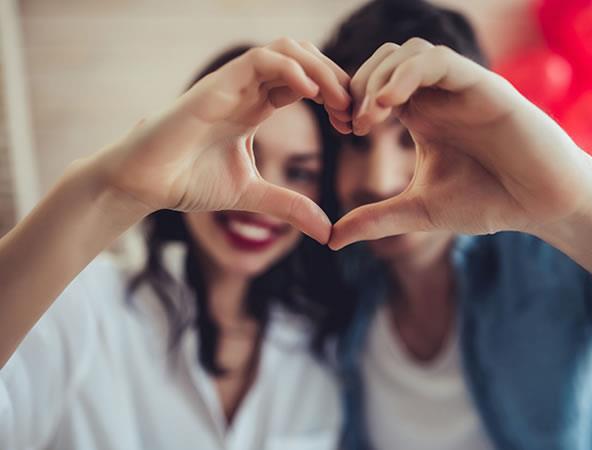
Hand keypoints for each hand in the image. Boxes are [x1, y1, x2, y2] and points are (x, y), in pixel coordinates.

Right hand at [97, 38, 351, 243]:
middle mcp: (247, 89)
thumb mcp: (252, 195)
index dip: (334, 97)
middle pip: (303, 59)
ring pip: (286, 49)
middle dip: (335, 79)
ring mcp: (232, 83)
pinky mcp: (217, 85)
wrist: (144, 185)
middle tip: (353, 112)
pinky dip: (292, 70)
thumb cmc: (188, 183)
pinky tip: (312, 94)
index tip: (352, 125)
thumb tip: (327, 232)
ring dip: (320, 70)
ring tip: (338, 102)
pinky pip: (261, 60)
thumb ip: (290, 206)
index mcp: (255, 106)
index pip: (306, 83)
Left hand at [329, 38, 591, 249]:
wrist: (542, 204)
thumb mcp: (419, 212)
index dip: (350, 98)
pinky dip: (407, 74)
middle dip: (357, 84)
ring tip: (366, 118)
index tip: (340, 129)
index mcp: (421, 115)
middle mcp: (438, 95)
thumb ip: (376, 219)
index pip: (374, 85)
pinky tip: (389, 104)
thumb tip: (329, 240)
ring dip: (378, 77)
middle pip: (383, 60)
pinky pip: (438, 61)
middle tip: (348, 123)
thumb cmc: (488, 202)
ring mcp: (460, 87)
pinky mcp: (483, 85)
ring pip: (407, 52)